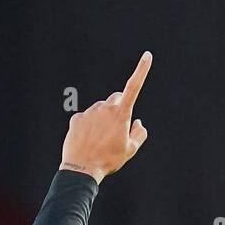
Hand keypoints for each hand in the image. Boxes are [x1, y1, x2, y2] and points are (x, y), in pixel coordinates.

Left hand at [60, 51, 151, 183]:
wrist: (82, 169)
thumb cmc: (109, 159)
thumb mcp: (130, 150)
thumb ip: (139, 133)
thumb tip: (137, 122)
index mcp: (121, 114)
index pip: (134, 87)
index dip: (141, 71)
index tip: (147, 55)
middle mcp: (105, 108)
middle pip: (116, 100)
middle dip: (119, 108)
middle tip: (117, 129)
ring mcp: (89, 112)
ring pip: (100, 110)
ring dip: (103, 120)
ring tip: (100, 141)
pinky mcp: (76, 118)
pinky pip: (86, 118)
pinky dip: (89, 126)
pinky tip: (88, 141)